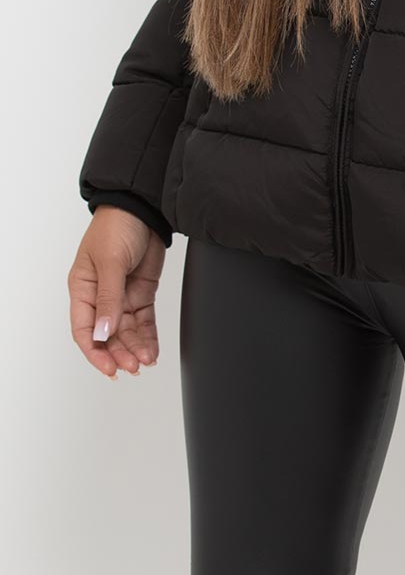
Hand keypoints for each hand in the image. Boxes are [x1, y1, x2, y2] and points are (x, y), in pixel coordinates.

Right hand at [68, 207, 166, 378]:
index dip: (95, 352)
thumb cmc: (116, 226)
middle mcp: (100, 296)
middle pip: (107, 335)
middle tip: (133, 367)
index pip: (84, 330)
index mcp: (82, 289)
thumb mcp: (110, 262)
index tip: (109, 368)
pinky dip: (148, 336)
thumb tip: (103, 332)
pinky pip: (143, 321)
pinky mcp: (141, 292)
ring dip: (135, 348)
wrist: (144, 207)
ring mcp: (121, 295)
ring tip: (146, 361)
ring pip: (126, 331)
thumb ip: (109, 298)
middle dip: (119, 353)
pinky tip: (152, 350)